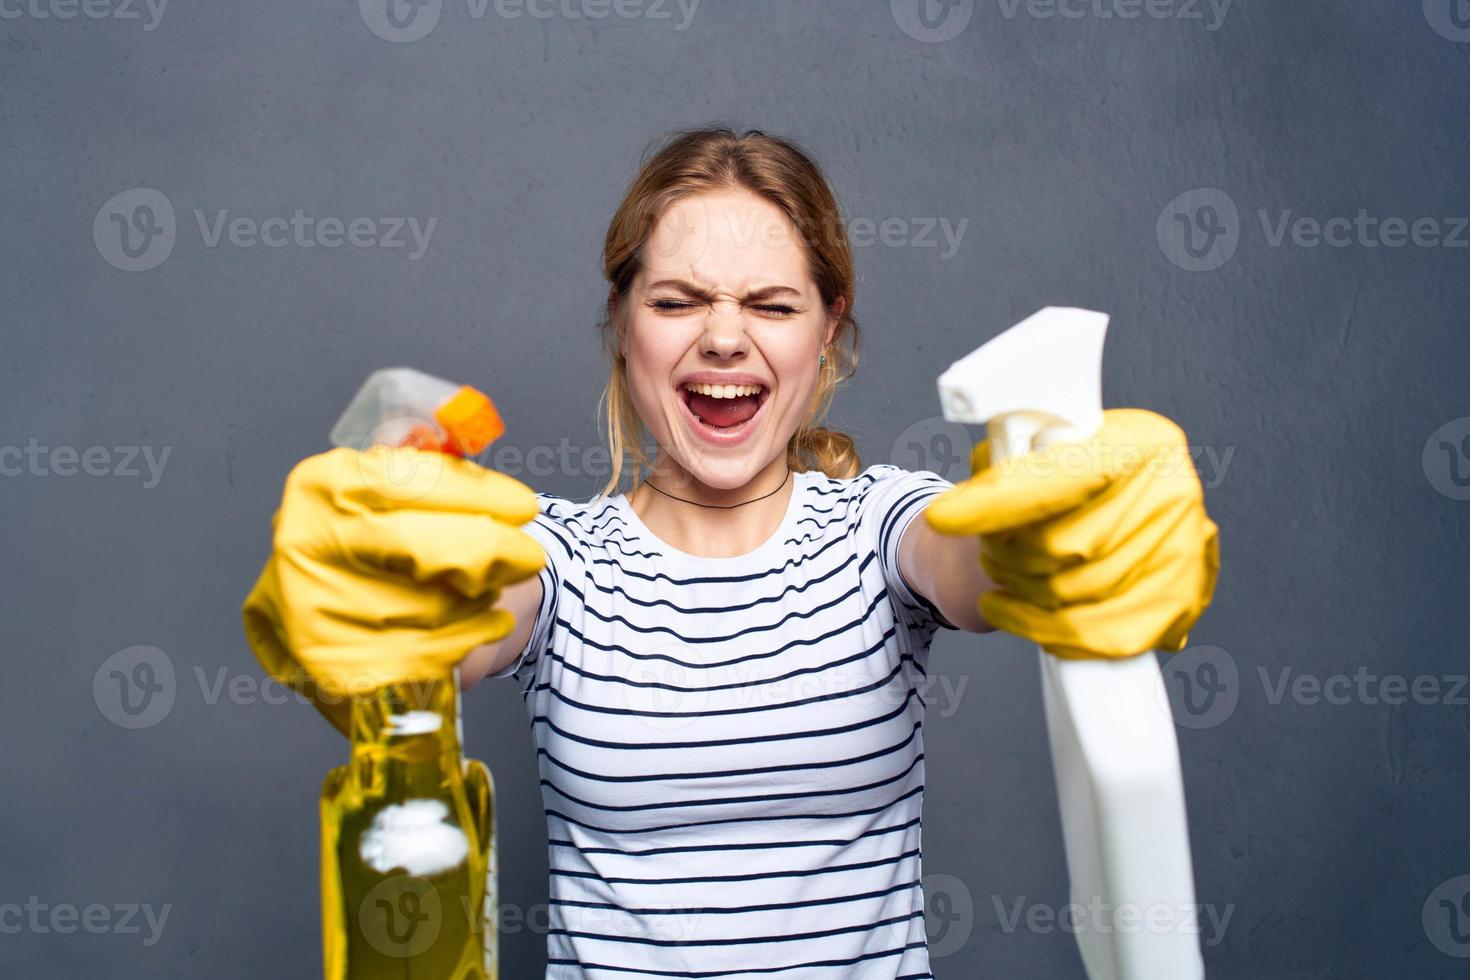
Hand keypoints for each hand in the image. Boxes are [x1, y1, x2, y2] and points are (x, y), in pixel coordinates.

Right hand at [241, 446, 546, 711]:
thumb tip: (472, 425)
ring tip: (485, 586)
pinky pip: (434, 652)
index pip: (411, 481)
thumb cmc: (372, 545)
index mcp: (320, 487)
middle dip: (492, 551)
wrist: (323, 623)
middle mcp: (308, 546)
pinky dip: (470, 636)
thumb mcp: (383, 492)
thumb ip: (426, 461)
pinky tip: (481, 623)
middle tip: (529, 555)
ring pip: (438, 604)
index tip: (525, 506)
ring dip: (480, 597)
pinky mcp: (343, 670)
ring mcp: (320, 613)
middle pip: (427, 549)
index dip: (477, 494)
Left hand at [923, 408, 1219, 658]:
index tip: (944, 517)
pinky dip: (1042, 628)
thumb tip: (960, 503)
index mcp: (1139, 441)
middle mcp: (1173, 492)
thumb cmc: (1063, 486)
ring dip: (1019, 591)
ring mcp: (1184, 552)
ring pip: (1071, 594)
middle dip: (1006, 555)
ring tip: (1002, 576)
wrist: (1112, 518)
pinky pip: (1097, 635)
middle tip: (989, 551)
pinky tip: (1014, 611)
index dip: (1000, 500)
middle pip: (1061, 545)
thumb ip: (1002, 464)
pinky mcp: (1180, 604)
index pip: (1062, 476)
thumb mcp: (1031, 453)